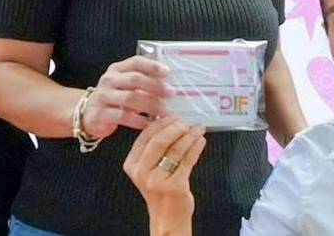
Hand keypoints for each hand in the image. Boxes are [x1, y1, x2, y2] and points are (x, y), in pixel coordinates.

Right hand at [82, 56, 170, 138]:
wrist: (87, 114)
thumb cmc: (114, 98)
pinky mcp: (99, 114)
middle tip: (171, 93)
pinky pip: (121, 116)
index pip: (136, 62)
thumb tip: (170, 84)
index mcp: (117, 69)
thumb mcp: (126, 86)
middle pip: (135, 79)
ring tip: (164, 111)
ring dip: (150, 105)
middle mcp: (109, 80)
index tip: (168, 72)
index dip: (152, 66)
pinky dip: (137, 120)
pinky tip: (148, 124)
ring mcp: (103, 96)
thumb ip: (144, 82)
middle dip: (156, 86)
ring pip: (130, 98)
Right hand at [124, 116, 206, 235]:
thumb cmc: (160, 189)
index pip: (145, 137)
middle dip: (175, 128)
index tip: (173, 116)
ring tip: (198, 129)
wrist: (167, 217)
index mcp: (132, 164)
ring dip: (190, 136)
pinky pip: (187, 160)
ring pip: (175, 149)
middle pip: (159, 141)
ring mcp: (157, 180)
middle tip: (186, 123)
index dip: (160, 123)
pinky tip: (201, 141)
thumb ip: (154, 148)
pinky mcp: (174, 185)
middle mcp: (141, 172)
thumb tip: (170, 121)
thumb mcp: (149, 169)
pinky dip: (196, 147)